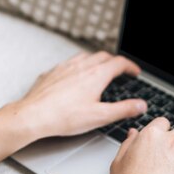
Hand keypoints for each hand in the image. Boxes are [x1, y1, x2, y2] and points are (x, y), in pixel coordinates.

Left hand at [14, 50, 147, 137]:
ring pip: (85, 56)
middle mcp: (81, 66)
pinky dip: (77, 65)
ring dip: (96, 60)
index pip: (119, 63)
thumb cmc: (64, 117)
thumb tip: (140, 105)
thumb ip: (123, 109)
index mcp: (96, 75)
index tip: (135, 71)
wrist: (33, 116)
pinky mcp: (52, 72)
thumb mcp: (100, 116)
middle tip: (120, 69)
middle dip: (114, 61)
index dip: (130, 66)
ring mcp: (65, 67)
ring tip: (99, 68)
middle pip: (103, 56)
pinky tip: (74, 75)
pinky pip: (68, 63)